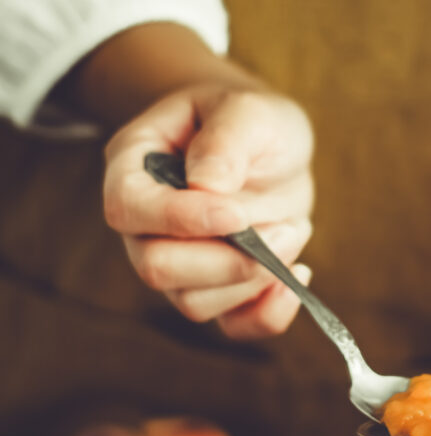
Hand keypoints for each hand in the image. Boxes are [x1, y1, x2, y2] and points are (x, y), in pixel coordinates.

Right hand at [103, 83, 313, 338]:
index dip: (179, 219)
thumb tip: (207, 185)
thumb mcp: (247, 109)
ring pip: (194, 303)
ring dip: (254, 279)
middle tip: (285, 230)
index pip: (128, 207)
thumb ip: (226, 139)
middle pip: (156, 267)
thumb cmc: (248, 121)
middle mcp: (145, 225)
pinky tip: (297, 276)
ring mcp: (179, 264)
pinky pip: (231, 327)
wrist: (269, 146)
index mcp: (133, 166)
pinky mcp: (218, 290)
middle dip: (227, 260)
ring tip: (293, 231)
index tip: (236, 214)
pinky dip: (268, 315)